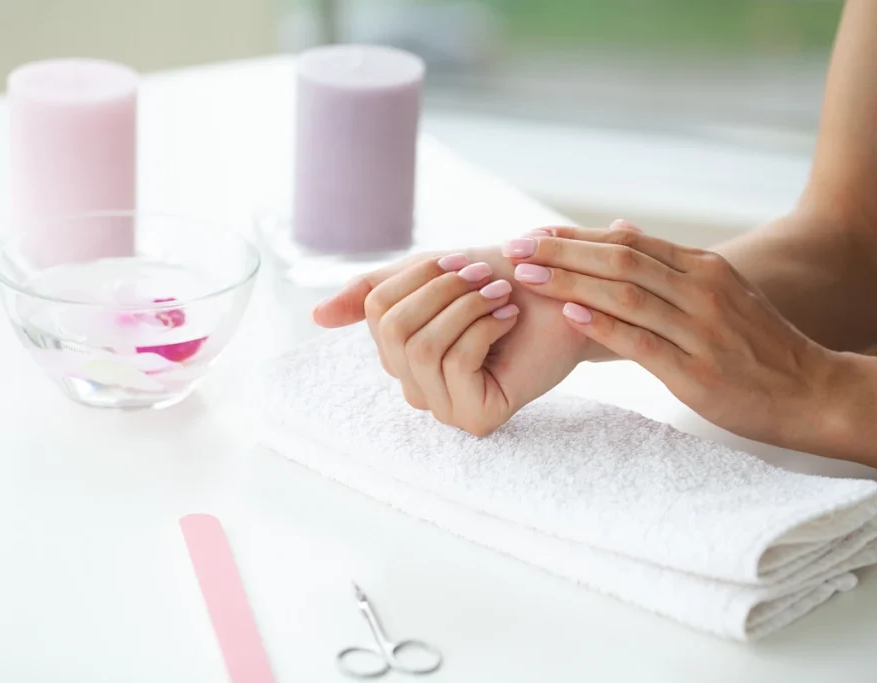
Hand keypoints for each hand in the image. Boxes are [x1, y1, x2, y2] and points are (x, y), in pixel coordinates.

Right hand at [312, 247, 593, 434]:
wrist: (565, 297)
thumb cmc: (504, 282)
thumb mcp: (430, 274)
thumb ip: (373, 290)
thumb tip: (315, 316)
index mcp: (399, 350)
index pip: (375, 308)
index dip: (417, 276)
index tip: (461, 261)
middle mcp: (415, 383)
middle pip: (393, 329)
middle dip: (442, 291)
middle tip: (486, 277)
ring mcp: (444, 405)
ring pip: (422, 347)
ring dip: (467, 308)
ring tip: (501, 296)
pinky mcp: (476, 417)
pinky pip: (455, 366)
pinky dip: (485, 329)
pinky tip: (509, 320)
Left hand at [502, 221, 834, 448]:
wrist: (810, 391)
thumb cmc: (754, 344)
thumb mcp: (718, 289)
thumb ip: (667, 263)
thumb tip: (620, 228)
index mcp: (702, 268)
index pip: (628, 243)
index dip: (576, 237)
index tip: (533, 234)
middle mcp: (701, 290)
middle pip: (619, 261)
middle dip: (561, 252)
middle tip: (515, 249)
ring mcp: (701, 330)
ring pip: (625, 295)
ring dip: (570, 283)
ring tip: (528, 278)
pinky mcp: (696, 371)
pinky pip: (641, 342)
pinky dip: (602, 326)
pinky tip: (568, 317)